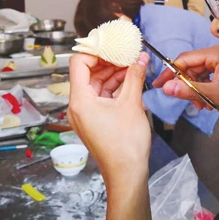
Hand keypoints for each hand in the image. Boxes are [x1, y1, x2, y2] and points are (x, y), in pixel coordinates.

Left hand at [68, 52, 150, 182]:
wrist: (126, 173)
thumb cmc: (125, 145)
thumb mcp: (132, 103)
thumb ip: (135, 76)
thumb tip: (140, 57)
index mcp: (80, 100)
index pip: (79, 63)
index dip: (96, 51)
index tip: (113, 46)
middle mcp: (77, 106)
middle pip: (88, 73)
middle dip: (108, 61)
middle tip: (126, 53)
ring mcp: (85, 114)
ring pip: (96, 84)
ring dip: (113, 73)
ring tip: (132, 64)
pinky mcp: (94, 120)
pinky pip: (101, 96)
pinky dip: (114, 87)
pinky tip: (130, 80)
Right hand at [153, 43, 218, 117]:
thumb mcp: (214, 95)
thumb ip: (189, 91)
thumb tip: (167, 88)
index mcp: (217, 54)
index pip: (186, 59)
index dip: (171, 72)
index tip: (159, 84)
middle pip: (192, 66)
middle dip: (187, 84)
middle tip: (185, 100)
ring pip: (200, 73)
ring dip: (196, 89)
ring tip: (201, 105)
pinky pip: (208, 75)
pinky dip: (205, 88)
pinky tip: (208, 101)